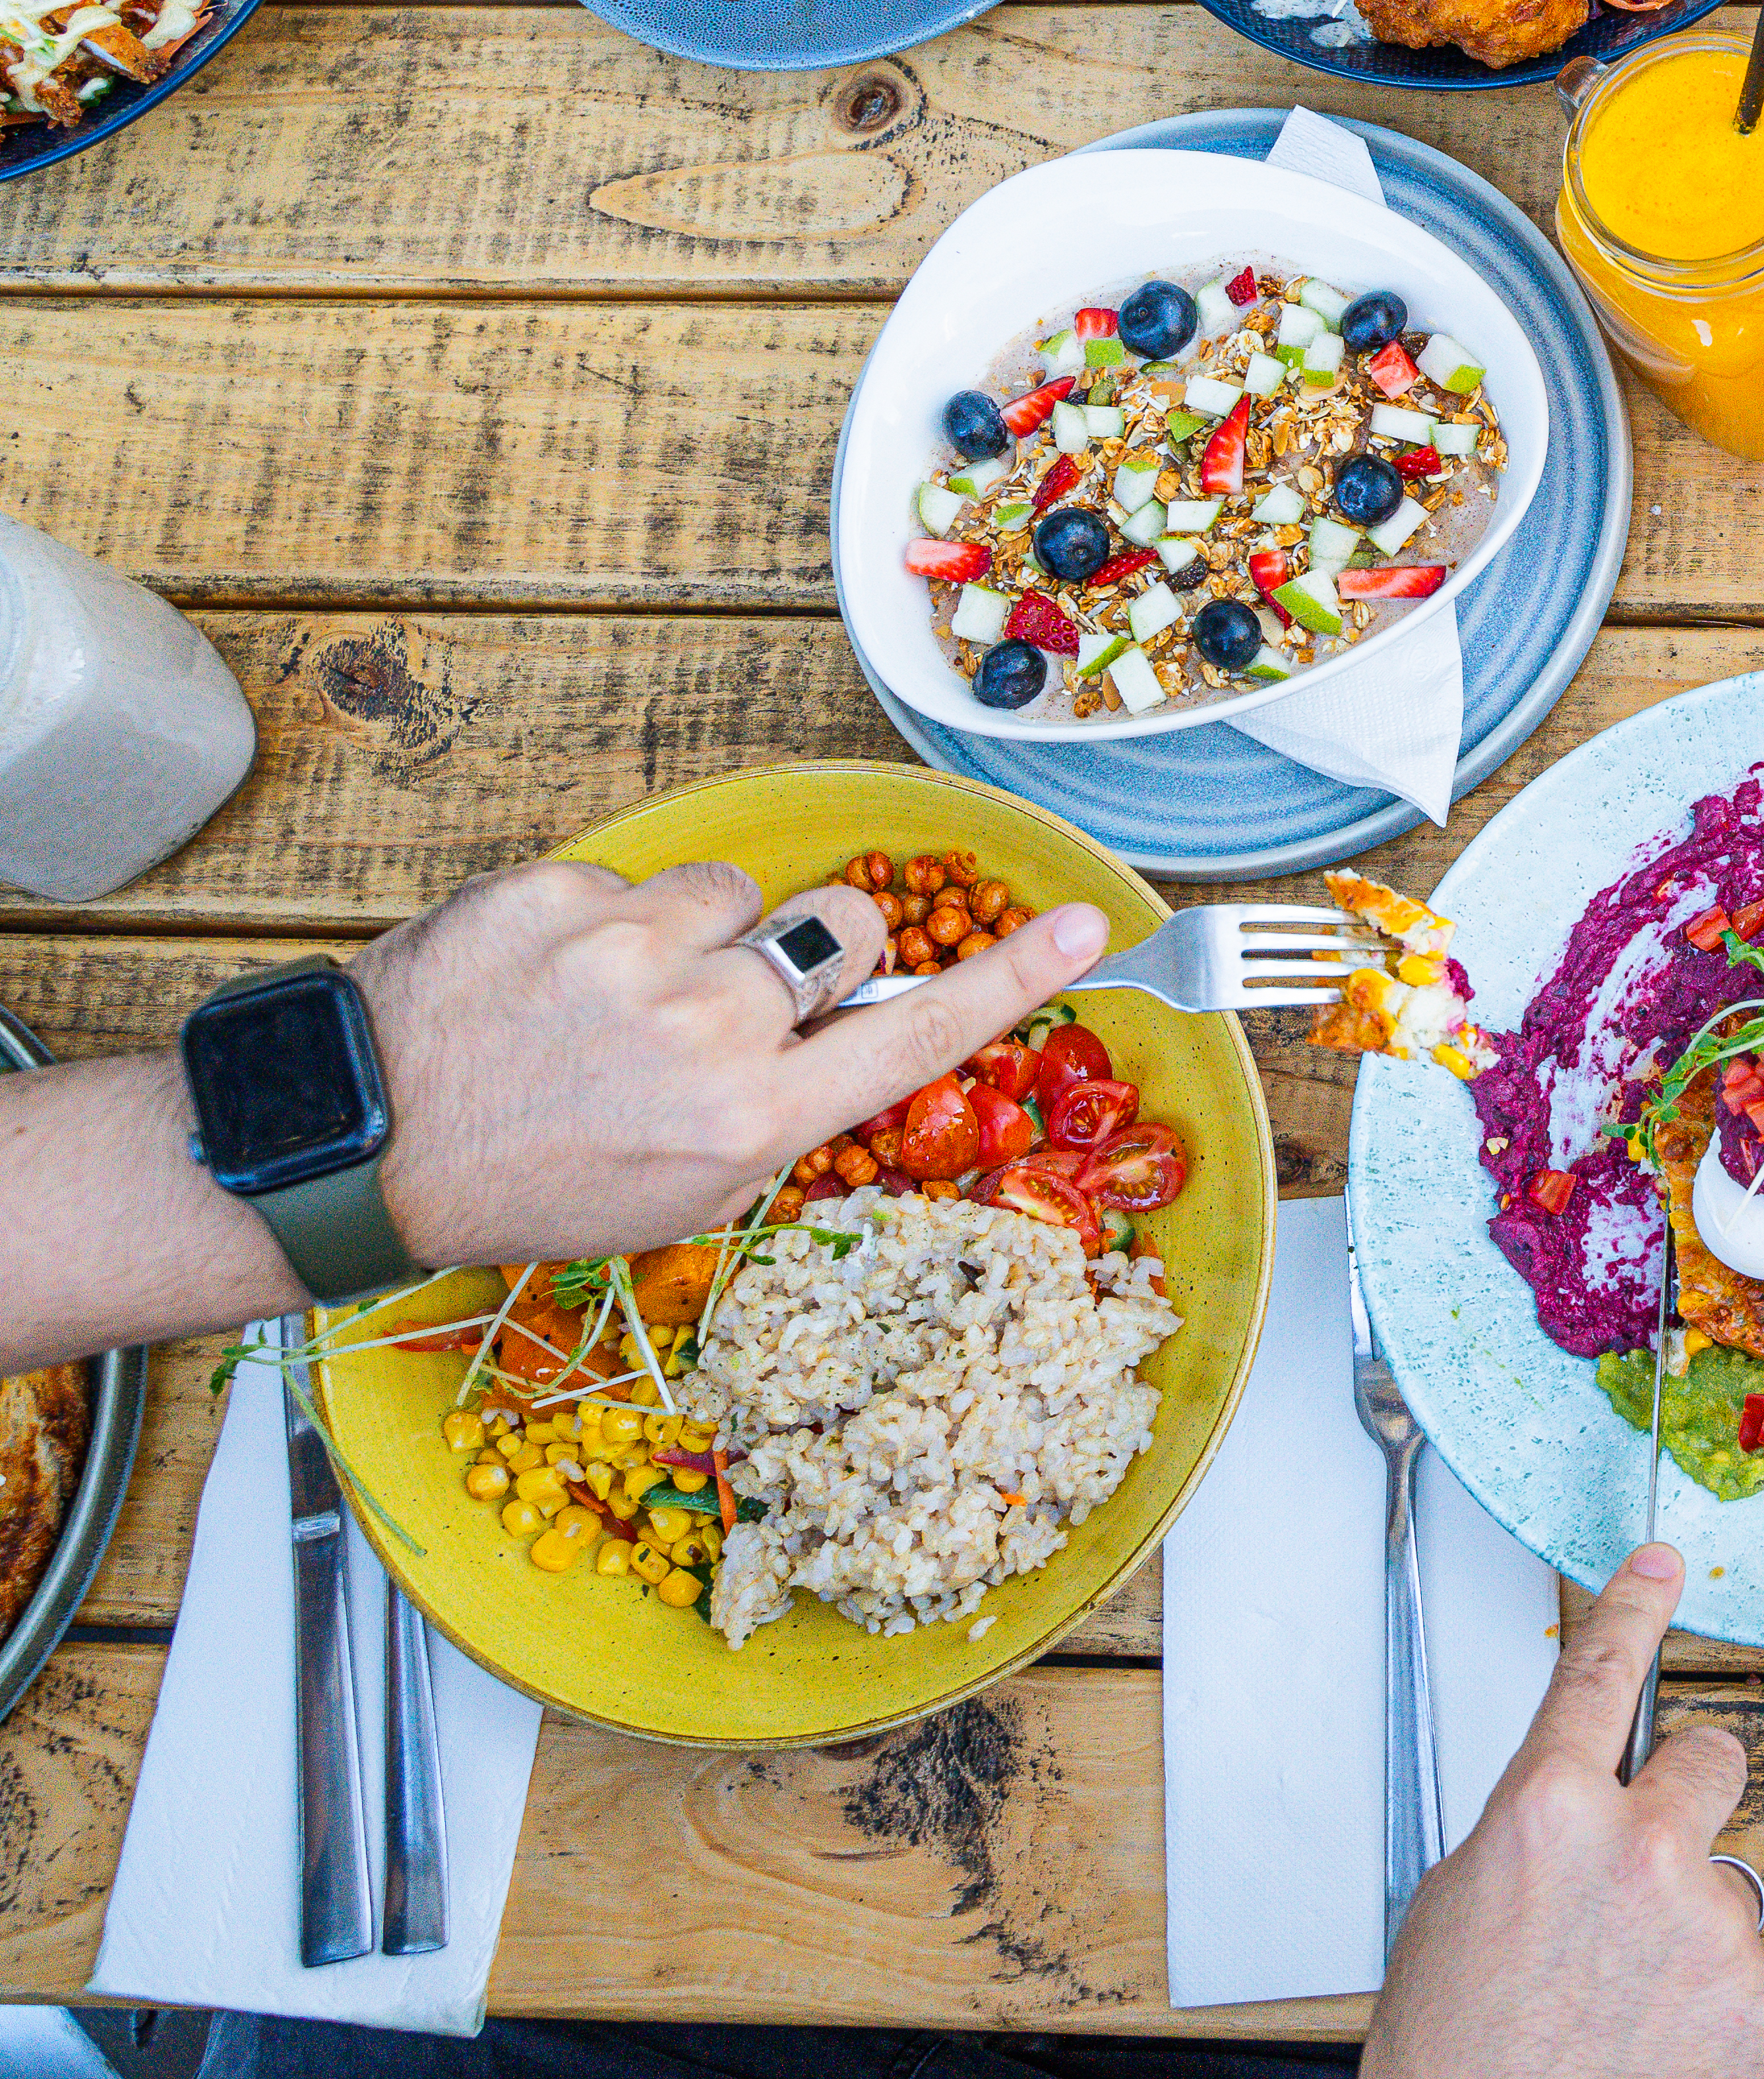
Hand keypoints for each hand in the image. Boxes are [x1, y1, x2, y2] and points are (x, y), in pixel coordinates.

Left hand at [353, 857, 1106, 1269]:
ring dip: (688, 936)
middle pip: (836, 932)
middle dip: (805, 949)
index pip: (917, 1037)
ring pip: (730, 897)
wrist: (360, 1144)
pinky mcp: (558, 895)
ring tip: (605, 995)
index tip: (1088, 926)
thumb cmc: (522, 1185)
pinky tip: (541, 980)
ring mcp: (632, 953)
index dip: (1015, 979)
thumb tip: (833, 1041)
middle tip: (734, 991)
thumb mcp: (675, 1195)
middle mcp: (710, 1031)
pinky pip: (628, 883)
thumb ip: (770, 1117)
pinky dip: (598, 922)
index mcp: (748, 1121)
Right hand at [1368, 1542, 1763, 2078]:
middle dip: (1686, 1795)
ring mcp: (1709, 1925)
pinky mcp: (1757, 1998)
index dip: (1633, 1607)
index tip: (1661, 1565)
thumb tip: (1571, 1816)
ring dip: (1684, 1927)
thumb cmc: (1456, 2056)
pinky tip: (1652, 2044)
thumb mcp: (1455, 1913)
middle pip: (1711, 1758)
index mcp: (1546, 1817)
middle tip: (1648, 1862)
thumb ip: (1530, 1837)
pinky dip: (1707, 2003)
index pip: (1596, 1676)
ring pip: (1721, 1884)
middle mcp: (1639, 1852)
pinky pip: (1742, 1968)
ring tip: (1619, 2003)